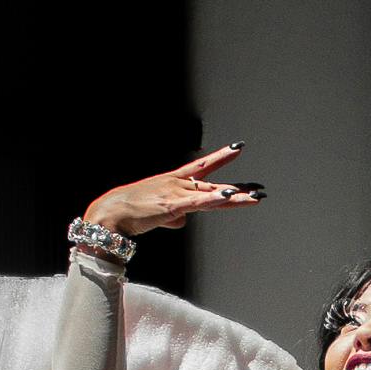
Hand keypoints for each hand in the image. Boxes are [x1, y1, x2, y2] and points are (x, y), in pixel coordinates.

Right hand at [84, 143, 265, 238]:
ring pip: (211, 194)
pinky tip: (227, 196)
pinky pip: (198, 202)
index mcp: (174, 183)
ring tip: (255, 196)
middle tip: (259, 187)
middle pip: (214, 183)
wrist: (111, 212)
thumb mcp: (157, 214)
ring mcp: (176, 193)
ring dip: (234, 197)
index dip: (220, 158)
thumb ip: (173, 216)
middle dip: (238, 187)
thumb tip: (183, 221)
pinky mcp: (172, 205)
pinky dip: (213, 199)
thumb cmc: (130, 212)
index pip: (202, 167)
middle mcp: (178, 184)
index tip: (236, 149)